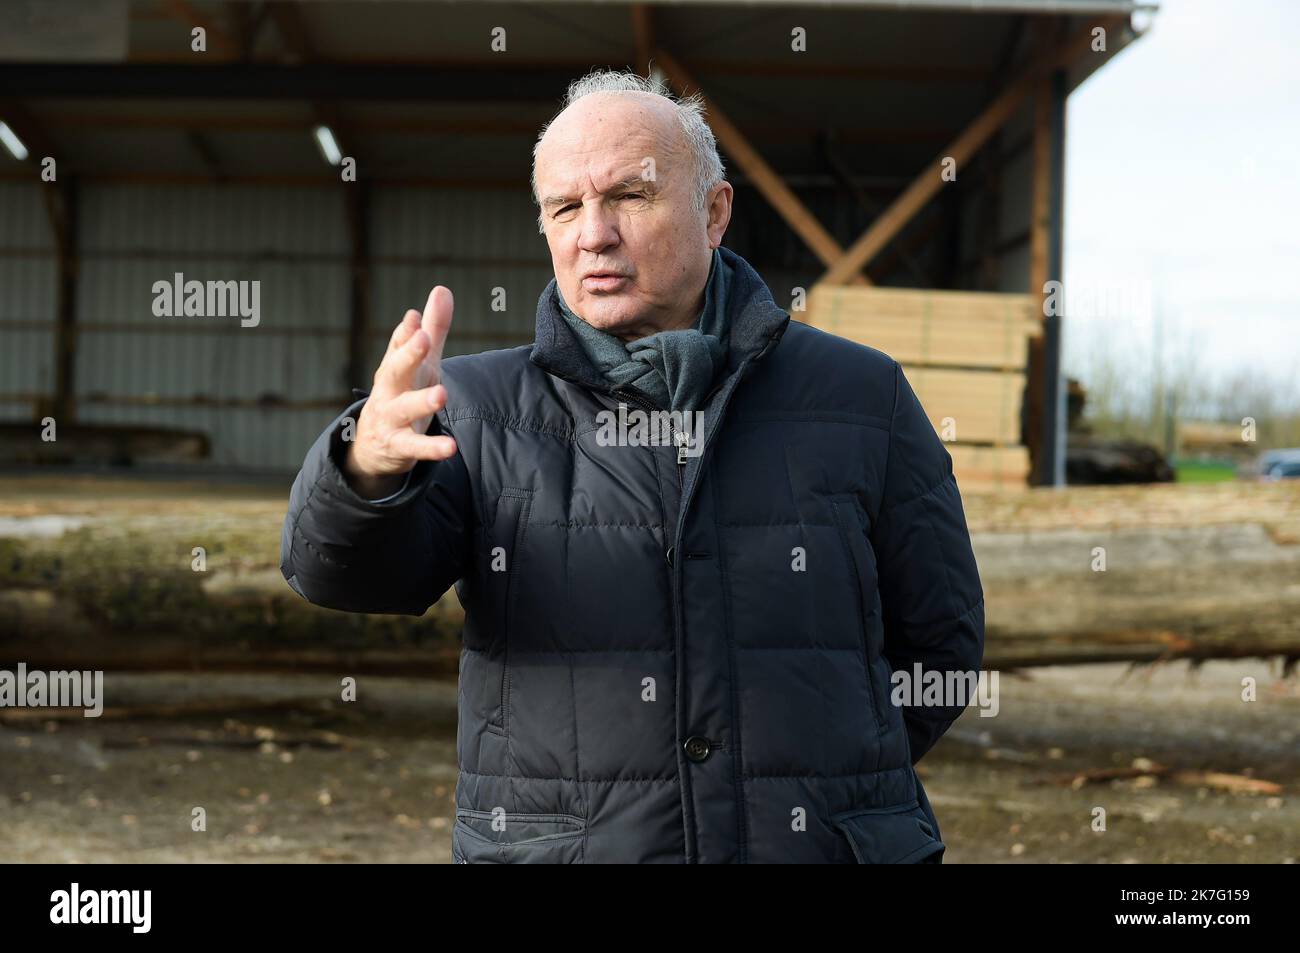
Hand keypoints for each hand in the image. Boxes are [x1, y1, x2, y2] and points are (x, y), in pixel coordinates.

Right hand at [343, 287, 457, 498]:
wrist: (374, 445)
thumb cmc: (403, 393)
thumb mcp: (421, 362)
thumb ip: (433, 328)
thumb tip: (442, 289)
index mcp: (395, 367)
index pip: (396, 347)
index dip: (405, 333)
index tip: (415, 317)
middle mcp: (388, 390)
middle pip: (393, 371)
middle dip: (407, 355)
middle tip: (423, 338)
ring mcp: (391, 418)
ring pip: (403, 409)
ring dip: (421, 402)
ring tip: (441, 394)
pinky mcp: (398, 445)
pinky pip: (414, 447)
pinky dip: (431, 447)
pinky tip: (450, 446)